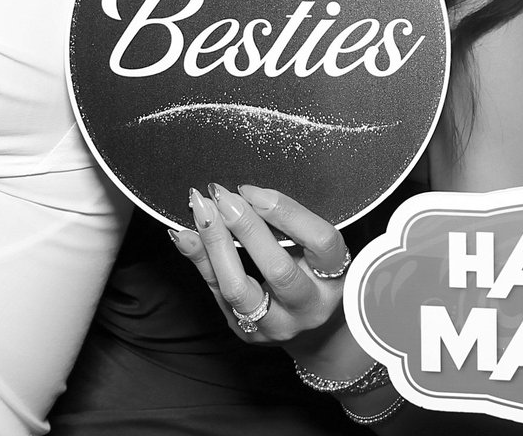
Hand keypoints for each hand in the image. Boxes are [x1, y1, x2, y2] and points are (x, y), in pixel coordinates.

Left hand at [175, 182, 355, 361]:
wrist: (313, 331)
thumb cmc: (314, 274)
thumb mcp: (315, 248)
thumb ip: (290, 224)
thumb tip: (245, 193)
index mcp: (337, 277)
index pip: (320, 241)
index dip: (286, 212)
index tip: (253, 190)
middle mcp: (311, 307)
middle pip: (278, 269)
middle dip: (246, 228)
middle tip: (222, 197)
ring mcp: (278, 325)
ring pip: (240, 289)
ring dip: (215, 245)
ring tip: (201, 213)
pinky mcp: (248, 333)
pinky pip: (217, 294)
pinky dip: (200, 261)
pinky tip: (185, 236)